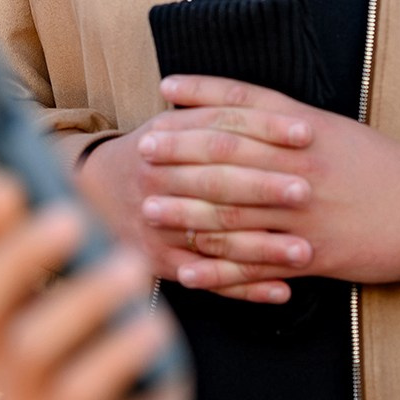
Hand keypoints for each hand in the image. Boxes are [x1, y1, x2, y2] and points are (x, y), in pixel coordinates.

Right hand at [0, 177, 200, 399]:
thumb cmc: (128, 365)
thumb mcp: (106, 313)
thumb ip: (85, 271)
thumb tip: (77, 207)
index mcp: (5, 326)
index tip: (9, 182)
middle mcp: (0, 363)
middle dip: (25, 254)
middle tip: (69, 218)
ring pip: (32, 345)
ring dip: (83, 299)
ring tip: (131, 268)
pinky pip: (79, 392)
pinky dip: (117, 353)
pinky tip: (152, 328)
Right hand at [74, 93, 318, 303]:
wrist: (93, 195)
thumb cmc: (152, 155)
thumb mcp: (172, 123)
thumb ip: (216, 108)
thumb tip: (285, 110)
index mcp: (164, 140)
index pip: (221, 131)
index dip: (265, 129)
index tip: (306, 134)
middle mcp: (157, 183)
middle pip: (216, 183)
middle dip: (262, 188)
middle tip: (306, 191)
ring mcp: (157, 227)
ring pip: (214, 238)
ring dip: (261, 248)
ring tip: (304, 252)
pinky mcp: (160, 263)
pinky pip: (208, 278)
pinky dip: (245, 287)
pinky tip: (281, 291)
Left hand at [129, 77, 399, 292]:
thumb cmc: (376, 166)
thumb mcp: (333, 129)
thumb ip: (283, 119)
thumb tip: (233, 106)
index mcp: (307, 132)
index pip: (246, 106)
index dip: (202, 96)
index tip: (163, 92)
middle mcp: (302, 169)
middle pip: (230, 157)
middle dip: (180, 155)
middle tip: (141, 153)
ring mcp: (305, 215)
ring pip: (236, 213)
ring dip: (187, 213)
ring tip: (150, 210)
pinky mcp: (315, 257)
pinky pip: (258, 265)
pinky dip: (221, 271)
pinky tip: (189, 271)